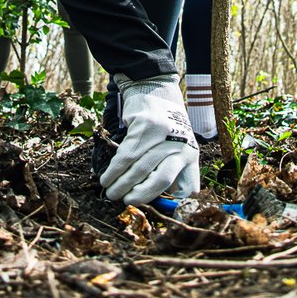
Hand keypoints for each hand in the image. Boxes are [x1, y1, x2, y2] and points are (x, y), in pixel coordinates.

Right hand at [100, 74, 198, 203]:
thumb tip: (185, 198)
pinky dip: (114, 169)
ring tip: (111, 192)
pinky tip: (107, 177)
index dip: (171, 199)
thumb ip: (185, 172)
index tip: (150, 206)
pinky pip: (126, 154)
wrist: (155, 91)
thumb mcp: (184, 146)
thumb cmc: (169, 125)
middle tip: (124, 201)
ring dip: (122, 183)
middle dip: (139, 195)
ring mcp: (162, 135)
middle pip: (159, 179)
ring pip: (139, 168)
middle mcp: (180, 144)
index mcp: (190, 153)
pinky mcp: (144, 126)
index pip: (182, 185)